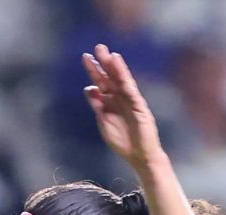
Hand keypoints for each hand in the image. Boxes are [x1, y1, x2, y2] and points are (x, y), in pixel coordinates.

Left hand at [83, 45, 163, 171]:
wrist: (139, 156)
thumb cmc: (122, 141)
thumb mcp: (104, 122)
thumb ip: (97, 106)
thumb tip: (89, 89)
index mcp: (110, 102)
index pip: (101, 83)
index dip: (94, 70)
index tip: (86, 57)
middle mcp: (120, 98)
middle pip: (111, 78)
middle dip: (104, 63)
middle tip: (97, 47)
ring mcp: (131, 101)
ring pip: (122, 81)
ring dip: (115, 67)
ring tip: (109, 54)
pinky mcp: (139, 106)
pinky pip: (131, 90)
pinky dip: (126, 78)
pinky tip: (122, 69)